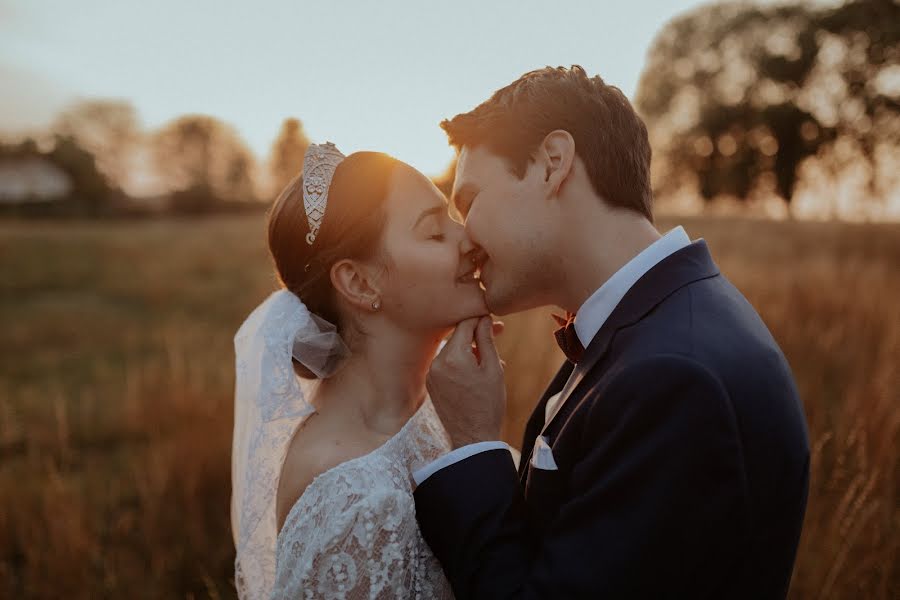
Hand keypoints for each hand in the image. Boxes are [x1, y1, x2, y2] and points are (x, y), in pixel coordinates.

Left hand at [427, 317, 505, 448]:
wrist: (473, 437)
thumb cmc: (488, 404)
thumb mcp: (493, 369)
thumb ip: (486, 340)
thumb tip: (484, 318)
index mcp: (453, 357)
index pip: (465, 324)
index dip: (480, 319)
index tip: (493, 320)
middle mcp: (437, 363)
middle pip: (458, 337)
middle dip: (476, 335)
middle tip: (499, 332)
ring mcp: (432, 374)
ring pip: (453, 350)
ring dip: (470, 350)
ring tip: (492, 359)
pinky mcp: (431, 384)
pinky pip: (447, 364)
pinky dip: (461, 363)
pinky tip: (478, 371)